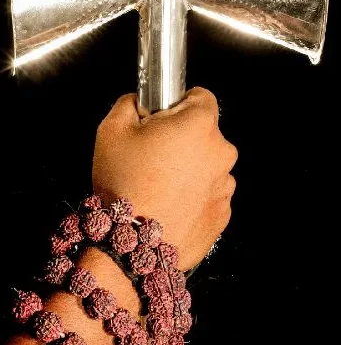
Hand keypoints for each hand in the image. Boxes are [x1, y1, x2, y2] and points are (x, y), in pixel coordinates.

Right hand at [92, 87, 237, 270]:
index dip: (179, 104)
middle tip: (152, 157)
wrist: (132, 247)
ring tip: (158, 186)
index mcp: (199, 124)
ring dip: (189, 170)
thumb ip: (128, 103)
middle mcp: (221, 152)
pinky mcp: (222, 214)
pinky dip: (193, 197)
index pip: (202, 97)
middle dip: (182, 140)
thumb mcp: (111, 130)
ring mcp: (225, 185)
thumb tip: (138, 101)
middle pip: (205, 134)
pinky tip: (168, 205)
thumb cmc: (124, 184)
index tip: (162, 119)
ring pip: (207, 165)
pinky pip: (208, 195)